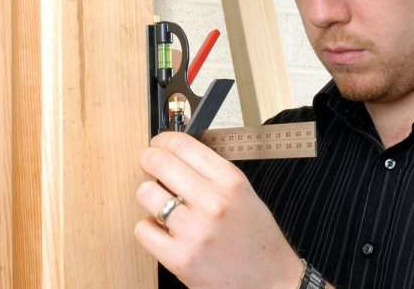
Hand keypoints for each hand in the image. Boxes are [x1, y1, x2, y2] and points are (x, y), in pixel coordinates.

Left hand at [134, 131, 302, 288]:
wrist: (270, 282)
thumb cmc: (257, 238)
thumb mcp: (245, 193)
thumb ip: (213, 173)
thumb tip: (177, 154)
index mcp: (231, 182)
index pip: (184, 145)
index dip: (164, 140)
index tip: (159, 142)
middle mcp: (213, 202)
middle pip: (160, 163)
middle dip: (149, 158)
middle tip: (148, 161)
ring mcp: (194, 231)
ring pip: (146, 193)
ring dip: (149, 195)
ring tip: (160, 201)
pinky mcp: (179, 258)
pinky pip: (143, 229)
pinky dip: (149, 227)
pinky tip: (162, 229)